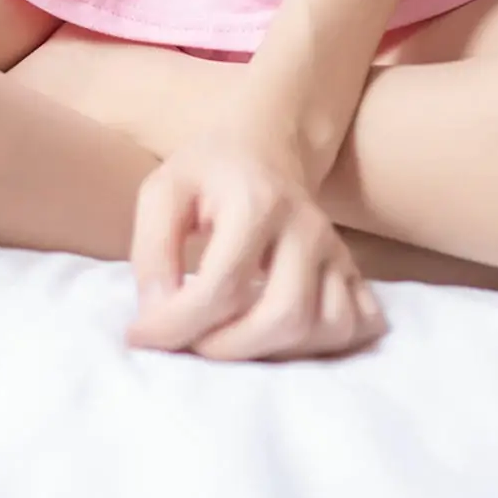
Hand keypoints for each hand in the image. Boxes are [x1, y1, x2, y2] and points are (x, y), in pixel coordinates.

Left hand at [124, 131, 387, 362]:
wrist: (264, 145)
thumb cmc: (208, 172)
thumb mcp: (162, 191)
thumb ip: (151, 252)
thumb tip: (157, 317)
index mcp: (258, 203)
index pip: (223, 288)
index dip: (176, 325)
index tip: (141, 335)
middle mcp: (308, 228)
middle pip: (283, 317)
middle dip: (228, 348)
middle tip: (190, 341)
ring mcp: (337, 251)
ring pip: (327, 329)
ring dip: (276, 352)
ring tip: (232, 337)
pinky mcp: (352, 270)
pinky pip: (357, 326)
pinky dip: (323, 348)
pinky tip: (282, 338)